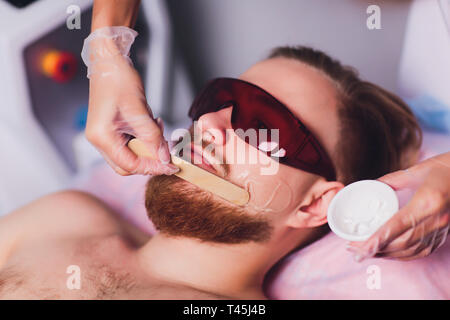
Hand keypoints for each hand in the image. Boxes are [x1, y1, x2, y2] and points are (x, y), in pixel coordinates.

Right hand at [82, 27, 178, 175]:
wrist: (109, 61)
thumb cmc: (119, 79)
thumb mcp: (140, 110)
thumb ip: (152, 137)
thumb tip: (164, 158)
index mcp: (101, 137)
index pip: (129, 164)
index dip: (152, 167)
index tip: (171, 166)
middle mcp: (99, 140)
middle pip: (127, 165)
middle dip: (150, 161)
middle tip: (168, 153)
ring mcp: (104, 136)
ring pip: (130, 155)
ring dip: (148, 147)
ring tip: (157, 126)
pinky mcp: (111, 130)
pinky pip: (130, 143)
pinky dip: (144, 138)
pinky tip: (151, 122)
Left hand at [347, 153, 449, 260]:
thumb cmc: (443, 168)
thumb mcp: (414, 171)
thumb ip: (389, 180)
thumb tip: (369, 186)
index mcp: (427, 201)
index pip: (398, 225)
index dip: (378, 239)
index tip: (362, 248)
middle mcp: (437, 219)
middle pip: (402, 242)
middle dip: (376, 249)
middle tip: (354, 249)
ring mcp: (443, 228)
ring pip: (411, 250)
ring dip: (386, 254)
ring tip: (365, 252)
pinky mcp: (445, 234)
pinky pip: (421, 251)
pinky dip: (402, 255)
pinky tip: (387, 252)